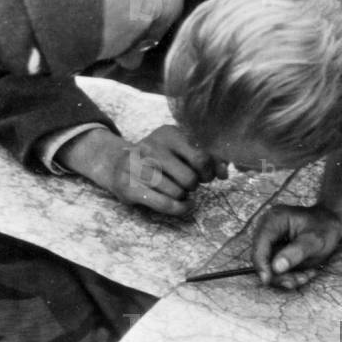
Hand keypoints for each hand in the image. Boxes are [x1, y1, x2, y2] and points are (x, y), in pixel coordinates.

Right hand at [60, 126, 226, 214]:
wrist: (116, 162)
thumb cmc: (160, 157)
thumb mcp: (181, 148)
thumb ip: (209, 157)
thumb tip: (225, 172)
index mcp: (168, 133)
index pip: (202, 156)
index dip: (210, 171)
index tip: (208, 175)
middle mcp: (151, 147)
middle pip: (190, 178)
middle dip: (195, 184)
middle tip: (190, 183)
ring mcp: (137, 167)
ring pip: (178, 193)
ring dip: (184, 196)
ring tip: (178, 189)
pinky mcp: (129, 188)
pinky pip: (166, 204)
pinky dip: (181, 208)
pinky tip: (184, 205)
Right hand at [252, 204, 341, 288]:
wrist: (331, 223)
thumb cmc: (325, 228)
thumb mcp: (315, 241)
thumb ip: (296, 253)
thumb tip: (276, 268)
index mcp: (274, 219)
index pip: (259, 245)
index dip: (261, 264)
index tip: (268, 280)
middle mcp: (267, 228)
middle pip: (262, 258)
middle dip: (278, 274)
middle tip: (298, 280)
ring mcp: (271, 239)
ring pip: (269, 266)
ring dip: (286, 276)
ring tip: (306, 276)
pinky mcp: (275, 249)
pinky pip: (276, 267)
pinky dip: (290, 274)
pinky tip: (305, 273)